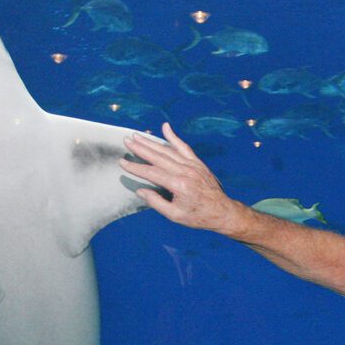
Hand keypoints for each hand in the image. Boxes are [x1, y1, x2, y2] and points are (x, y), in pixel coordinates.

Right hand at [120, 122, 247, 234]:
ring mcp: (192, 165)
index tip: (122, 162)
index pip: (152, 173)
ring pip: (168, 150)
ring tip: (138, 135)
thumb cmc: (198, 216)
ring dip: (152, 142)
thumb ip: (156, 202)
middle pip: (158, 157)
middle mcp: (185, 172)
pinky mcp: (197, 163)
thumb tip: (140, 190)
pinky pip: (184, 147)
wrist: (222, 211)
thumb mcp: (174, 215)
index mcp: (179, 185)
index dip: (136, 167)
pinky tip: (165, 127)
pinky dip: (174, 137)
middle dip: (141, 148)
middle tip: (127, 140)